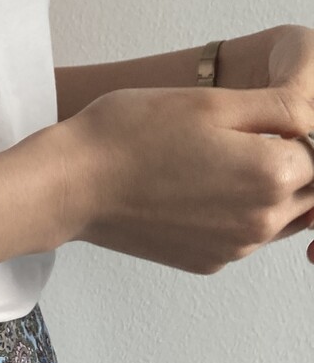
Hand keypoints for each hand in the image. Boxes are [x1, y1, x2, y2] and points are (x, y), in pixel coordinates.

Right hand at [59, 84, 313, 276]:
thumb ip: (280, 108)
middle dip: (292, 162)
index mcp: (272, 174)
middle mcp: (263, 220)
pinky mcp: (207, 261)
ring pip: (280, 216)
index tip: (266, 118)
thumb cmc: (129, 134)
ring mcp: (235, 247)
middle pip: (309, 189)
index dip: (300, 128)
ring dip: (269, 190)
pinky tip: (196, 188)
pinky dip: (235, 213)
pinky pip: (243, 235)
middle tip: (243, 137)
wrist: (72, 185)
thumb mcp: (211, 101)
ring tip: (220, 160)